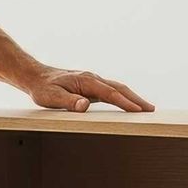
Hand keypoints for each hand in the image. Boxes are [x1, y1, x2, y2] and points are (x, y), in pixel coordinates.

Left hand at [22, 67, 154, 112]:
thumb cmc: (43, 89)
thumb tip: (85, 105)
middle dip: (136, 99)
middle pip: (119, 89)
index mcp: (86, 81)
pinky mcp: (91, 87)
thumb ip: (68, 102)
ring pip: (117, 89)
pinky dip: (123, 98)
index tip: (139, 110)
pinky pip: (111, 92)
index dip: (125, 102)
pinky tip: (128, 105)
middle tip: (152, 110)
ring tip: (146, 109)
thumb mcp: (51, 98)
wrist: (36, 77)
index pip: (110, 93)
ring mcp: (93, 82)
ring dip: (132, 98)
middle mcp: (92, 79)